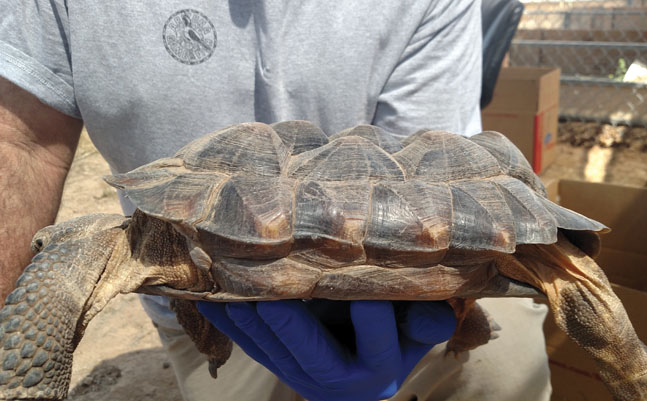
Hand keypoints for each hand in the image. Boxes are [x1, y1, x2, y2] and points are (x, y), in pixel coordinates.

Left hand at [197, 299, 455, 400]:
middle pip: (311, 350)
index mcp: (380, 367)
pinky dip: (231, 324)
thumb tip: (429, 312)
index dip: (367, 301)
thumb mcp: (417, 331)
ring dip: (250, 318)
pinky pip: (252, 349)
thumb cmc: (398, 337)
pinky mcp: (281, 371)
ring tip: (230, 286)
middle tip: (268, 288)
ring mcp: (304, 379)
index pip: (374, 326)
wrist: (367, 371)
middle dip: (289, 319)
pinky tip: (210, 299)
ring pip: (273, 351)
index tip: (351, 267)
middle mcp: (340, 382)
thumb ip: (425, 321)